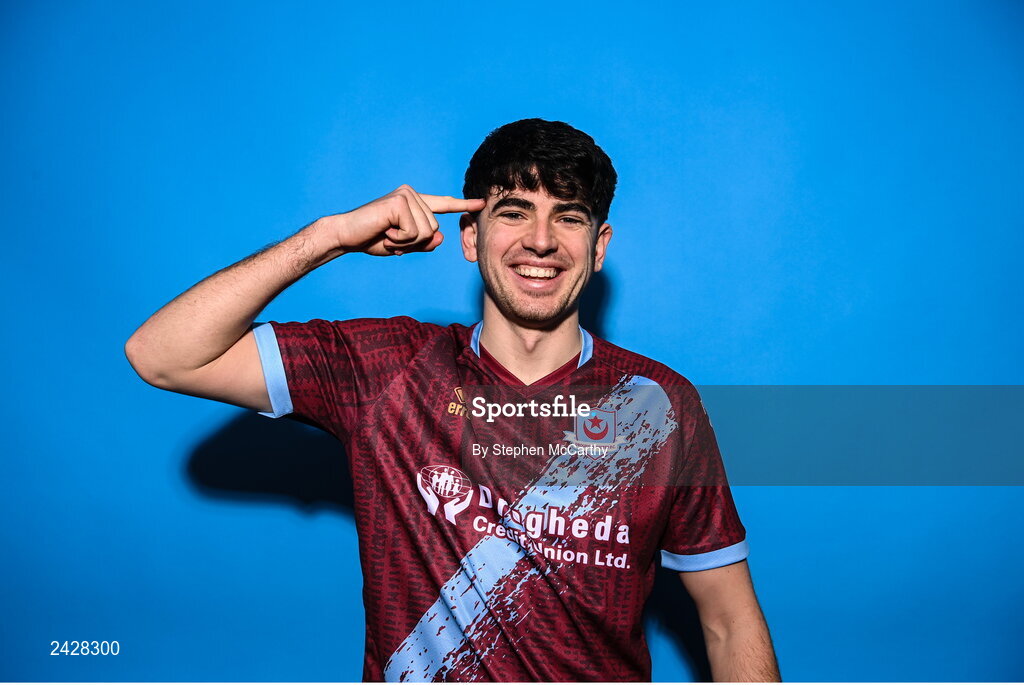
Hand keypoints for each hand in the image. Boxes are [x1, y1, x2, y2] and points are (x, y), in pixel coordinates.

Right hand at [324, 185, 485, 256]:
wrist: (346, 236)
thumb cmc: (372, 239)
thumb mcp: (404, 245)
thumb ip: (424, 243)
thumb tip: (441, 238)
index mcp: (415, 203)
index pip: (443, 205)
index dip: (463, 205)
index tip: (481, 203)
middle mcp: (412, 194)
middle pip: (435, 230)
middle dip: (414, 243)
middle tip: (391, 239)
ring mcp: (407, 195)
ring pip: (427, 232)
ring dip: (406, 242)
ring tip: (387, 235)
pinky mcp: (400, 202)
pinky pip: (414, 232)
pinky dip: (400, 240)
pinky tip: (385, 232)